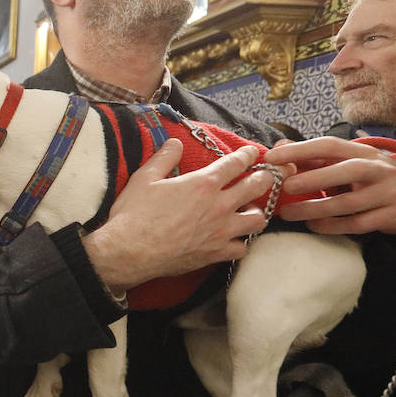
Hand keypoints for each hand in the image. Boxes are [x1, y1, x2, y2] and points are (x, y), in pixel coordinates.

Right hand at [82, 140, 275, 293]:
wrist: (130, 251)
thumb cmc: (135, 214)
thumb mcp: (144, 178)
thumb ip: (164, 158)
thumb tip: (175, 143)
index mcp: (203, 183)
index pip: (236, 163)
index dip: (248, 155)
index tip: (254, 153)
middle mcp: (219, 205)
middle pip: (257, 187)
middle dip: (265, 178)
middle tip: (264, 177)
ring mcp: (221, 231)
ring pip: (257, 219)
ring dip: (256, 212)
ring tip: (249, 210)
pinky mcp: (216, 253)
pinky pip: (242, 248)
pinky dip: (240, 242)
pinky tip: (233, 240)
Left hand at [263, 136, 395, 236]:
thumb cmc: (370, 178)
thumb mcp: (348, 163)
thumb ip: (314, 158)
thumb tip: (278, 148)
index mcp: (363, 152)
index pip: (331, 145)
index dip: (301, 150)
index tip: (273, 158)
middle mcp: (379, 169)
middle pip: (348, 170)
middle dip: (315, 178)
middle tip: (286, 186)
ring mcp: (389, 192)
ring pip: (350, 203)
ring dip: (316, 209)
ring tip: (288, 213)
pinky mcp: (393, 215)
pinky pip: (359, 224)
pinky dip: (333, 226)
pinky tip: (313, 225)